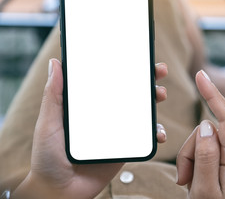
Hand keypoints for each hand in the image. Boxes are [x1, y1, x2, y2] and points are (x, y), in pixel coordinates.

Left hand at [12, 59, 167, 198]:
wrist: (61, 191)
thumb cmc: (48, 157)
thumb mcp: (48, 122)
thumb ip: (53, 95)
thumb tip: (55, 62)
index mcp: (89, 104)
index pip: (110, 80)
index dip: (125, 67)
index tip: (138, 55)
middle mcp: (106, 114)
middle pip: (131, 92)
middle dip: (147, 80)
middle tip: (159, 71)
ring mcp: (118, 130)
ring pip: (142, 111)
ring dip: (155, 101)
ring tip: (161, 95)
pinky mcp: (126, 147)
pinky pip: (145, 137)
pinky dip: (156, 133)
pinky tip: (158, 132)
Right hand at [176, 70, 224, 198]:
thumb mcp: (203, 190)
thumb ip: (205, 155)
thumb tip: (206, 124)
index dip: (213, 95)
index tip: (201, 75)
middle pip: (210, 131)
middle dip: (191, 149)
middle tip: (183, 177)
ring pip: (208, 139)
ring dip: (193, 157)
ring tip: (190, 181)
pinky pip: (212, 146)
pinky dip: (199, 159)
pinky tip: (198, 177)